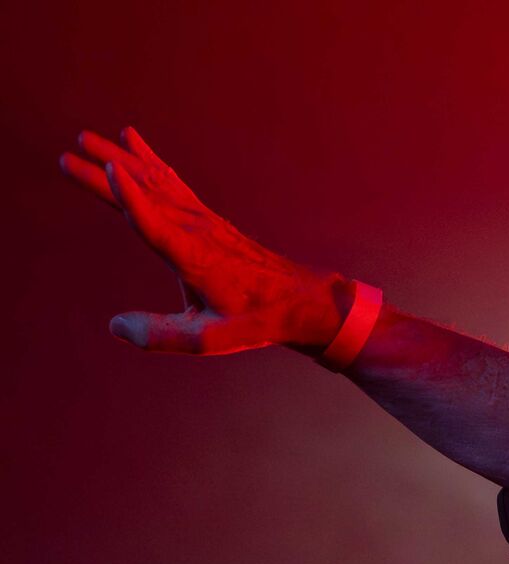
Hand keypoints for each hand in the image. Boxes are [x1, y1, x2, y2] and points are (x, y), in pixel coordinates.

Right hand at [60, 126, 343, 353]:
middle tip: (66, 155)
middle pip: (145, 196)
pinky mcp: (205, 217)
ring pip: (155, 181)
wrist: (300, 300)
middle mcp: (195, 231)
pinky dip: (149, 159)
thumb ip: (164, 335)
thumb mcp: (211, 338)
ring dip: (120, 159)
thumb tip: (115, 326)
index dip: (132, 200)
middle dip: (105, 175)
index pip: (156, 226)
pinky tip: (131, 140)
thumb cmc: (255, 321)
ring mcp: (201, 220)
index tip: (109, 171)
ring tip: (86, 138)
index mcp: (194, 259)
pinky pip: (171, 181)